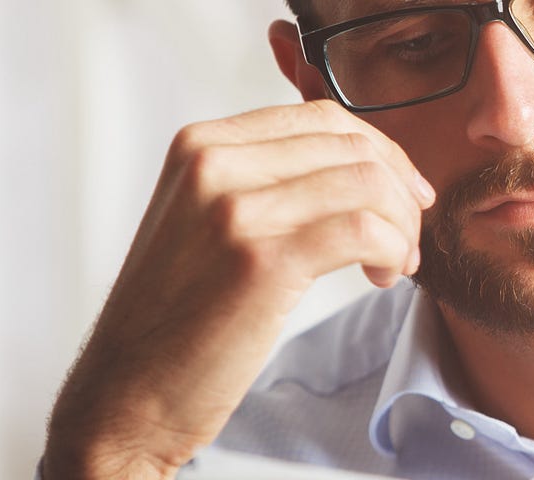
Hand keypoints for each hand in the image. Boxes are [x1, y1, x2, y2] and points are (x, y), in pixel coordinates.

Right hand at [42, 100, 434, 478]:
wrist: (126, 393)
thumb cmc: (174, 317)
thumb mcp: (202, 221)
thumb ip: (262, 181)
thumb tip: (357, 167)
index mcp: (199, 145)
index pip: (320, 119)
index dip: (380, 154)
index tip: (404, 194)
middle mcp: (213, 165)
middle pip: (351, 147)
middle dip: (399, 192)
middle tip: (408, 238)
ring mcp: (236, 210)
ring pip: (367, 185)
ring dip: (401, 227)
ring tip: (395, 265)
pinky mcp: (263, 261)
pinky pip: (365, 230)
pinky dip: (393, 250)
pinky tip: (382, 277)